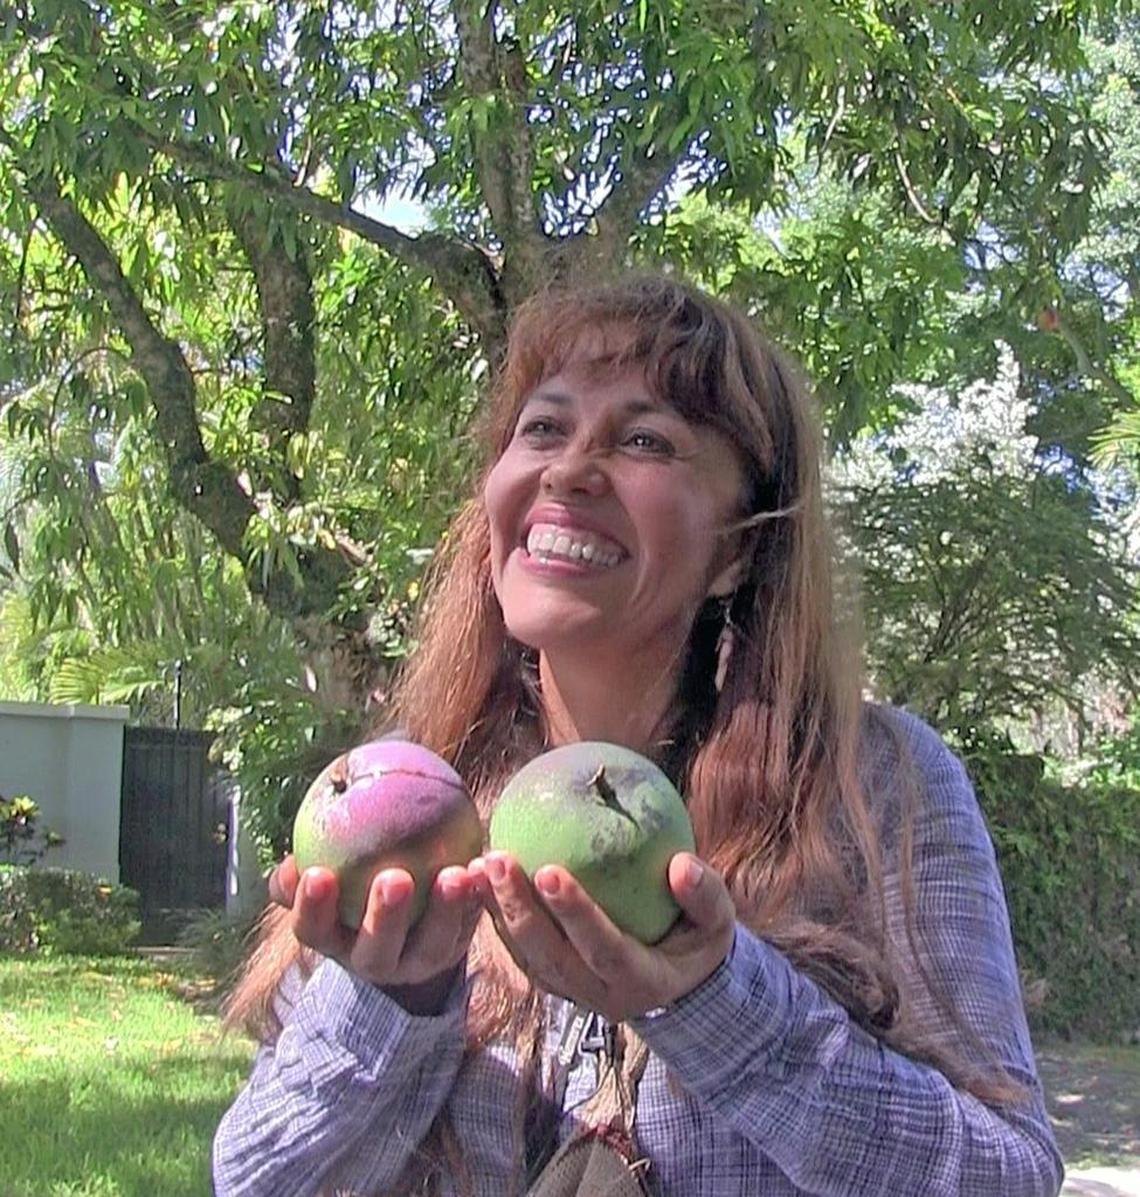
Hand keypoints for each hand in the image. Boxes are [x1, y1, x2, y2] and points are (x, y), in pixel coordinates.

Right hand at [268, 854, 481, 1013]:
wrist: (398, 930)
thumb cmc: (347, 889)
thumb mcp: (323, 883)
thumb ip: (303, 870)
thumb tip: (292, 857)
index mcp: (333, 940)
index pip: (313, 930)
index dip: (312, 907)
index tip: (318, 874)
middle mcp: (374, 960)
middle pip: (377, 948)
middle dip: (384, 917)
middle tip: (395, 878)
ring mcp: (417, 962)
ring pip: (432, 944)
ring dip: (445, 910)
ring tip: (455, 874)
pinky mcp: (454, 951)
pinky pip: (470, 925)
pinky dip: (478, 898)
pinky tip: (485, 865)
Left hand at [468, 851, 734, 1021]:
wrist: (682, 986)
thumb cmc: (699, 941)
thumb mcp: (720, 923)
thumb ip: (706, 896)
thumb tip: (681, 865)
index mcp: (641, 980)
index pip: (602, 948)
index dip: (575, 913)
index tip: (549, 870)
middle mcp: (599, 994)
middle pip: (549, 954)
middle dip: (518, 908)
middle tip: (497, 858)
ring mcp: (571, 992)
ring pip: (525, 955)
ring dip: (496, 912)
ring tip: (476, 864)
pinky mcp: (553, 981)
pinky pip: (519, 951)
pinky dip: (495, 918)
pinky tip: (479, 880)